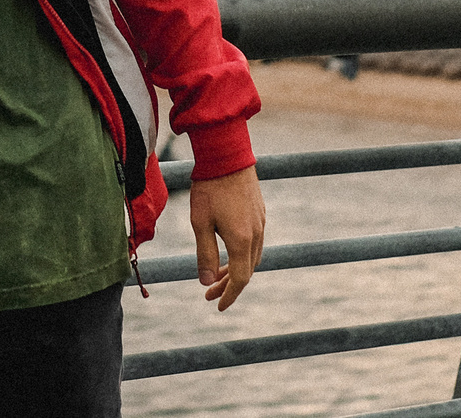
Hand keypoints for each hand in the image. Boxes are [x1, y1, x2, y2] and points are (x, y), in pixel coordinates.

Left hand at [189, 166, 264, 310]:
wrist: (227, 154)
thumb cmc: (210, 188)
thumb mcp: (200, 223)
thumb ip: (205, 254)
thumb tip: (206, 282)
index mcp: (242, 241)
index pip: (240, 279)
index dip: (229, 295)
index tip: (217, 306)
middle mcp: (256, 234)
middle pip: (247, 270)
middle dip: (229, 285)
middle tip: (209, 293)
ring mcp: (260, 223)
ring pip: (252, 257)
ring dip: (236, 270)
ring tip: (217, 275)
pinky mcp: (259, 213)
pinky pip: (255, 243)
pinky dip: (242, 254)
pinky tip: (229, 251)